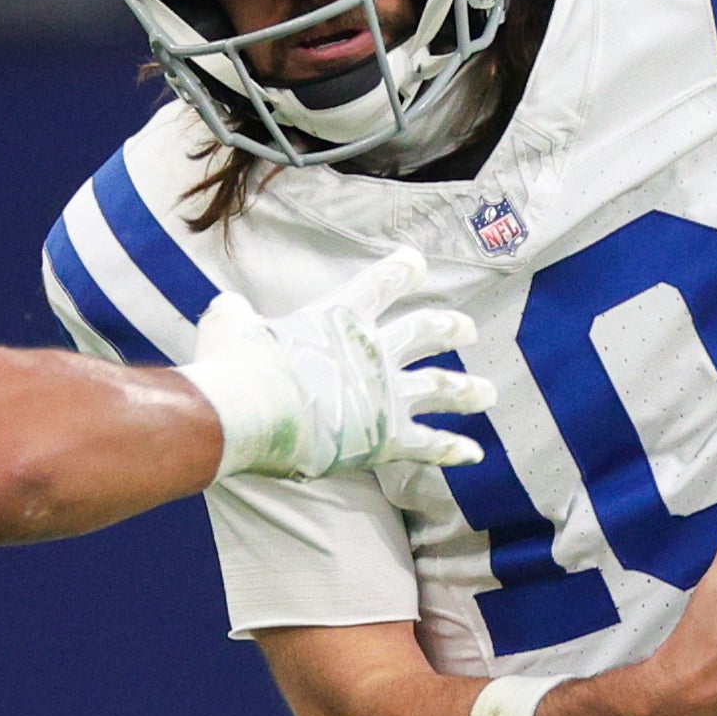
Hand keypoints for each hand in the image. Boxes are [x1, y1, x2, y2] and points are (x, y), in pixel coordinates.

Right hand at [185, 250, 491, 480]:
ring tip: (488, 392)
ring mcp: (387, 394)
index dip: (400, 270)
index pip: (380, 283)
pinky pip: (429, 444)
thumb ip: (237, 314)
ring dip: (467, 388)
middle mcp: (375, 350)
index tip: (415, 262)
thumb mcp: (228, 324)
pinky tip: (474, 453)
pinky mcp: (388, 437)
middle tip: (467, 330)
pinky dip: (453, 449)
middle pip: (425, 332)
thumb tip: (230, 309)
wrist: (248, 411)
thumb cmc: (235, 365)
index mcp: (340, 316)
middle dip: (449, 329)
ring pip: (441, 387)